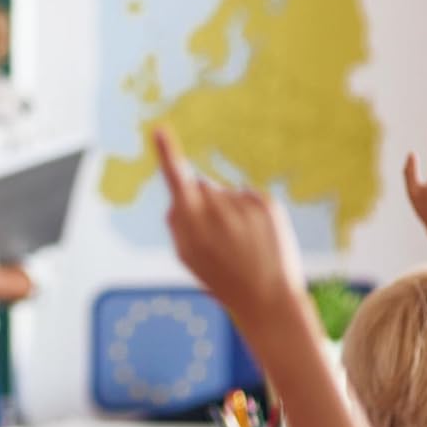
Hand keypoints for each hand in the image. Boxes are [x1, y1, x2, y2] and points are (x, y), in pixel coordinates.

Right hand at [154, 128, 306, 332]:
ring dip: (227, 210)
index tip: (159, 129)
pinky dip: (248, 212)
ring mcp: (244, 205)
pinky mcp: (268, 204)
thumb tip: (178, 197)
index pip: (177, 180)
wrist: (268, 298)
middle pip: (202, 186)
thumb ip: (177, 224)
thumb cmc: (221, 279)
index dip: (167, 153)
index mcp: (193, 224)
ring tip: (239, 243)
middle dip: (203, 202)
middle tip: (216, 239)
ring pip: (225, 193)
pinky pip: (247, 196)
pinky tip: (254, 237)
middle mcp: (218, 209)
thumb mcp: (188, 257)